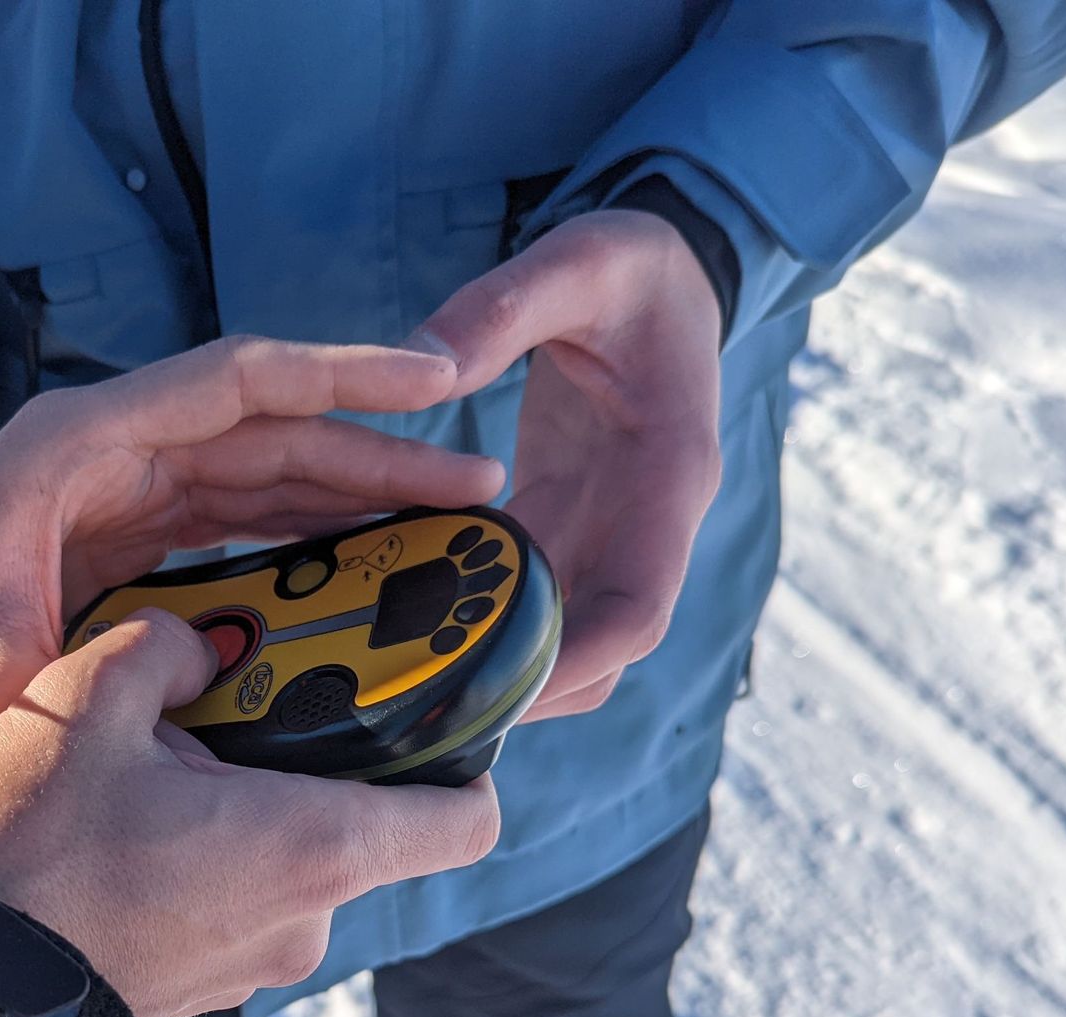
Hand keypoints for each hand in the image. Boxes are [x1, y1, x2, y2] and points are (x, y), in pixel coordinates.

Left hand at [0, 335, 504, 749]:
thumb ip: (97, 696)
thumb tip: (213, 749)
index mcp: (82, 446)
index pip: (237, 385)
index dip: (343, 377)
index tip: (436, 380)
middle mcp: (111, 453)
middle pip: (272, 431)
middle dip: (381, 452)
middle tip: (479, 490)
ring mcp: (120, 495)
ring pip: (262, 476)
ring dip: (353, 495)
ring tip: (450, 530)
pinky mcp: (123, 542)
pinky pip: (232, 526)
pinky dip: (300, 539)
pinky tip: (362, 572)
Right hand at [0, 611, 500, 1016]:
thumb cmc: (20, 847)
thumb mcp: (87, 699)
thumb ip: (168, 647)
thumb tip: (204, 647)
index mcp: (312, 847)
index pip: (466, 819)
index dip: (465, 759)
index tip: (425, 712)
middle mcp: (304, 922)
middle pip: (364, 829)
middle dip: (313, 765)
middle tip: (239, 707)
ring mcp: (254, 969)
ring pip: (290, 867)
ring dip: (247, 814)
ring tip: (157, 768)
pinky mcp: (201, 992)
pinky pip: (236, 907)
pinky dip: (208, 865)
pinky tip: (127, 829)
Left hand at [412, 209, 722, 718]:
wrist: (660, 271)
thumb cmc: (631, 264)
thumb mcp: (578, 258)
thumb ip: (502, 307)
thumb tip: (423, 368)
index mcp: (669, 477)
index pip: (638, 610)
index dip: (576, 662)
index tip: (499, 690)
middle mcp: (645, 526)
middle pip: (599, 653)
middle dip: (524, 691)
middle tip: (421, 709)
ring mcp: (607, 534)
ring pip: (562, 641)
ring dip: (494, 668)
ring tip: (399, 683)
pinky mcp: (566, 526)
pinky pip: (523, 596)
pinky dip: (470, 617)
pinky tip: (396, 618)